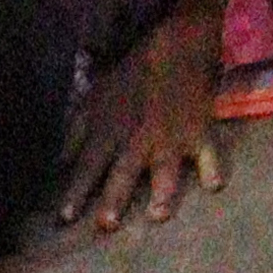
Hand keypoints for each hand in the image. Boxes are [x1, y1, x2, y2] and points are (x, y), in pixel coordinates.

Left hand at [61, 1, 226, 233]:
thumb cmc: (130, 77)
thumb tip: (59, 164)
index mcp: (110, 132)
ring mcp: (171, 138)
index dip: (76, 192)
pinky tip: (214, 184)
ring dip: (162, 192)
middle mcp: (138, 140)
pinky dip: (212, 168)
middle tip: (106, 224)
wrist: (175, 48)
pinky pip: (208, 154)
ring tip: (158, 214)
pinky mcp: (199, 133)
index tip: (65, 218)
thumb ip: (76, 133)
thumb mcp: (94, 99)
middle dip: (114, 198)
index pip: (88, 167)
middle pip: (124, 173)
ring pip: (166, 169)